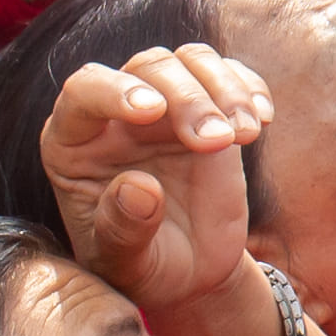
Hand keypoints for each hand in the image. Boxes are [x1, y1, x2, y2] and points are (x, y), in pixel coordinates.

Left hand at [41, 44, 273, 335]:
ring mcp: (165, 108)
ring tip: (246, 134)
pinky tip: (261, 120)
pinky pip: (228, 73)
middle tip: (219, 143)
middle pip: (146, 68)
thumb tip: (138, 188)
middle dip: (187, 98)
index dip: (114, 91)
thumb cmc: (143, 269)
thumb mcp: (126, 266)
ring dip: (223, 88)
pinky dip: (249, 86)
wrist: (191, 273)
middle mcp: (116, 116)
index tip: (152, 111)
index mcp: (75, 144)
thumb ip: (123, 231)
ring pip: (189, 61)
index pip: (83, 92)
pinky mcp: (209, 108)